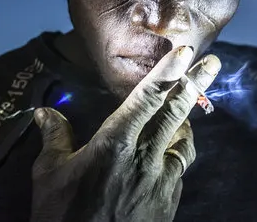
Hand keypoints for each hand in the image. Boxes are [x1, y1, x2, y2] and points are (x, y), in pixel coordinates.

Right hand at [30, 46, 220, 221]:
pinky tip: (171, 149)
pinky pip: (179, 166)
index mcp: (114, 144)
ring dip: (185, 120)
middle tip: (213, 63)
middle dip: (195, 83)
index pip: (146, 98)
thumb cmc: (61, 218)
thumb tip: (44, 112)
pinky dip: (177, 151)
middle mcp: (144, 157)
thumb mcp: (49, 176)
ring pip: (183, 139)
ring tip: (186, 108)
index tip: (184, 51)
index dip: (167, 72)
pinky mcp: (169, 200)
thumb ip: (55, 138)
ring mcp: (161, 180)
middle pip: (175, 112)